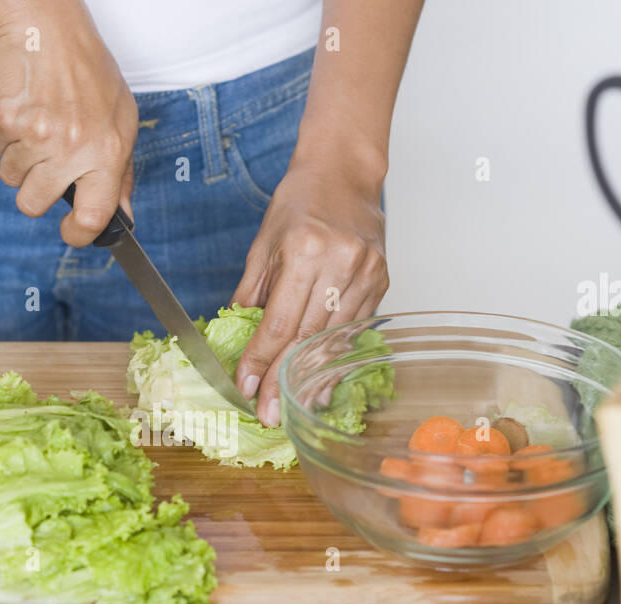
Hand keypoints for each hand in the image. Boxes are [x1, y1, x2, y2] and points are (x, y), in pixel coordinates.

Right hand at [0, 1, 137, 245]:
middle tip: (46, 162)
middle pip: (34, 205)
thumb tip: (122, 215)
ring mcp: (35, 135)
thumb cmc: (87, 70)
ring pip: (11, 179)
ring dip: (19, 159)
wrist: (45, 25)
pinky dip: (5, 135)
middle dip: (35, 190)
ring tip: (37, 124)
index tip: (72, 231)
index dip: (79, 234)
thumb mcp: (121, 119)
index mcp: (107, 150)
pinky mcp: (4, 121)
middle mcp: (72, 147)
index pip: (94, 216)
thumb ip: (120, 172)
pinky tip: (23, 109)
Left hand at [231, 155, 388, 428]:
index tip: (245, 388)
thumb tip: (238, 337)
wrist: (343, 172)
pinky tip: (323, 379)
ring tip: (294, 406)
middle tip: (269, 414)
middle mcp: (341, 262)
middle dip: (284, 380)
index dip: (261, 361)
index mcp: (305, 250)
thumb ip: (251, 292)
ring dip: (313, 377)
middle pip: (307, 337)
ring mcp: (367, 272)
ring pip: (335, 338)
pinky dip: (336, 355)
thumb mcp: (263, 244)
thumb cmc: (299, 203)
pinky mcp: (382, 280)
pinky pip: (355, 328)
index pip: (279, 321)